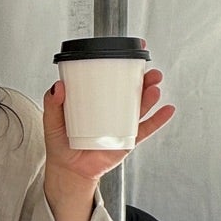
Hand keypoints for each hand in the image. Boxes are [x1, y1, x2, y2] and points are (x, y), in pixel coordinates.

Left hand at [42, 69, 173, 183]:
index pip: (111, 77)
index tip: (134, 50)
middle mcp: (111, 108)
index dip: (123, 64)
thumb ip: (52, 103)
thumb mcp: (52, 120)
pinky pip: (145, 129)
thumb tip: (58, 87)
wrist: (68, 170)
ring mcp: (121, 123)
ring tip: (154, 89)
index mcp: (96, 98)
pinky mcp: (127, 140)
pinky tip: (167, 110)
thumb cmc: (61, 143)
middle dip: (144, 79)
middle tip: (150, 72)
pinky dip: (158, 120)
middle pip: (132, 89)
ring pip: (140, 107)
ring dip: (150, 96)